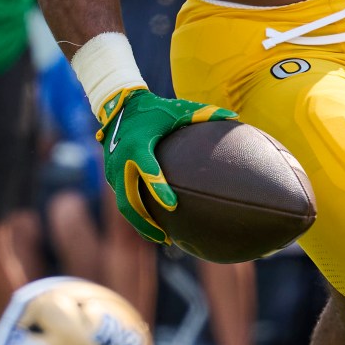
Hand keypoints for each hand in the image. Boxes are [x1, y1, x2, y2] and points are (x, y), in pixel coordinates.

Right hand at [96, 86, 238, 244]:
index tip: (174, 206)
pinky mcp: (111, 176)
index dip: (159, 189)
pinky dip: (136, 214)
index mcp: (138, 145)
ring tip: (161, 239)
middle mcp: (120, 161)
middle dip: (145, 223)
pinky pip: (123, 200)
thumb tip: (233, 116)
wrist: (119, 106)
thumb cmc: (154, 109)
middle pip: (129, 201)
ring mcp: (112, 171)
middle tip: (166, 238)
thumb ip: (203, 114)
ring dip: (141, 224)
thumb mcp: (177, 109)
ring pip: (125, 206)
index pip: (148, 171)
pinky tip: (153, 226)